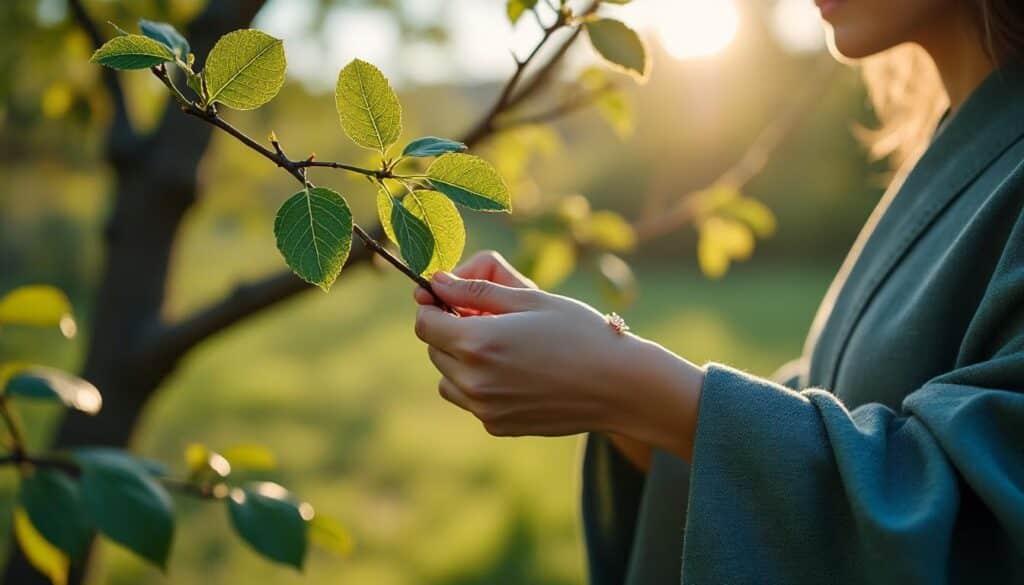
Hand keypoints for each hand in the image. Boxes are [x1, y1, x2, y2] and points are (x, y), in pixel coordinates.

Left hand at [413, 251, 704, 459]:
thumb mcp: (529, 299)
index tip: (450, 297)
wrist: (619, 385)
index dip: (434, 305)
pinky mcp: (499, 426)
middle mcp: (474, 381)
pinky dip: (480, 384)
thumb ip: (475, 291)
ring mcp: (485, 409)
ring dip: (461, 360)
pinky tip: (517, 371)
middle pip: (434, 350)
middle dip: (450, 330)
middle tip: (488, 317)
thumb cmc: (579, 332)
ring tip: (502, 346)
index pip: (425, 323)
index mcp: (478, 343)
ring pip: (448, 379)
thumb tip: (437, 282)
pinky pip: (472, 400)